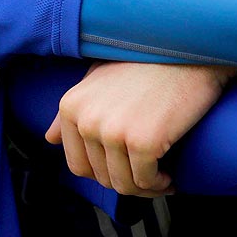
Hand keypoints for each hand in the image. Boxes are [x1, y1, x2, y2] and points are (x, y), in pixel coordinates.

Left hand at [44, 62, 235, 194]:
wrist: (188, 49)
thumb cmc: (148, 63)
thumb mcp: (100, 78)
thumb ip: (71, 110)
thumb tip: (49, 138)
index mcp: (71, 106)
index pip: (78, 164)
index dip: (103, 172)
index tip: (125, 167)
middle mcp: (87, 120)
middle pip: (101, 178)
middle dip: (126, 181)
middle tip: (148, 174)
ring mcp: (113, 131)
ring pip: (124, 184)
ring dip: (143, 187)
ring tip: (161, 177)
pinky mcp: (143, 141)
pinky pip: (146, 181)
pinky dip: (160, 184)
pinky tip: (171, 176)